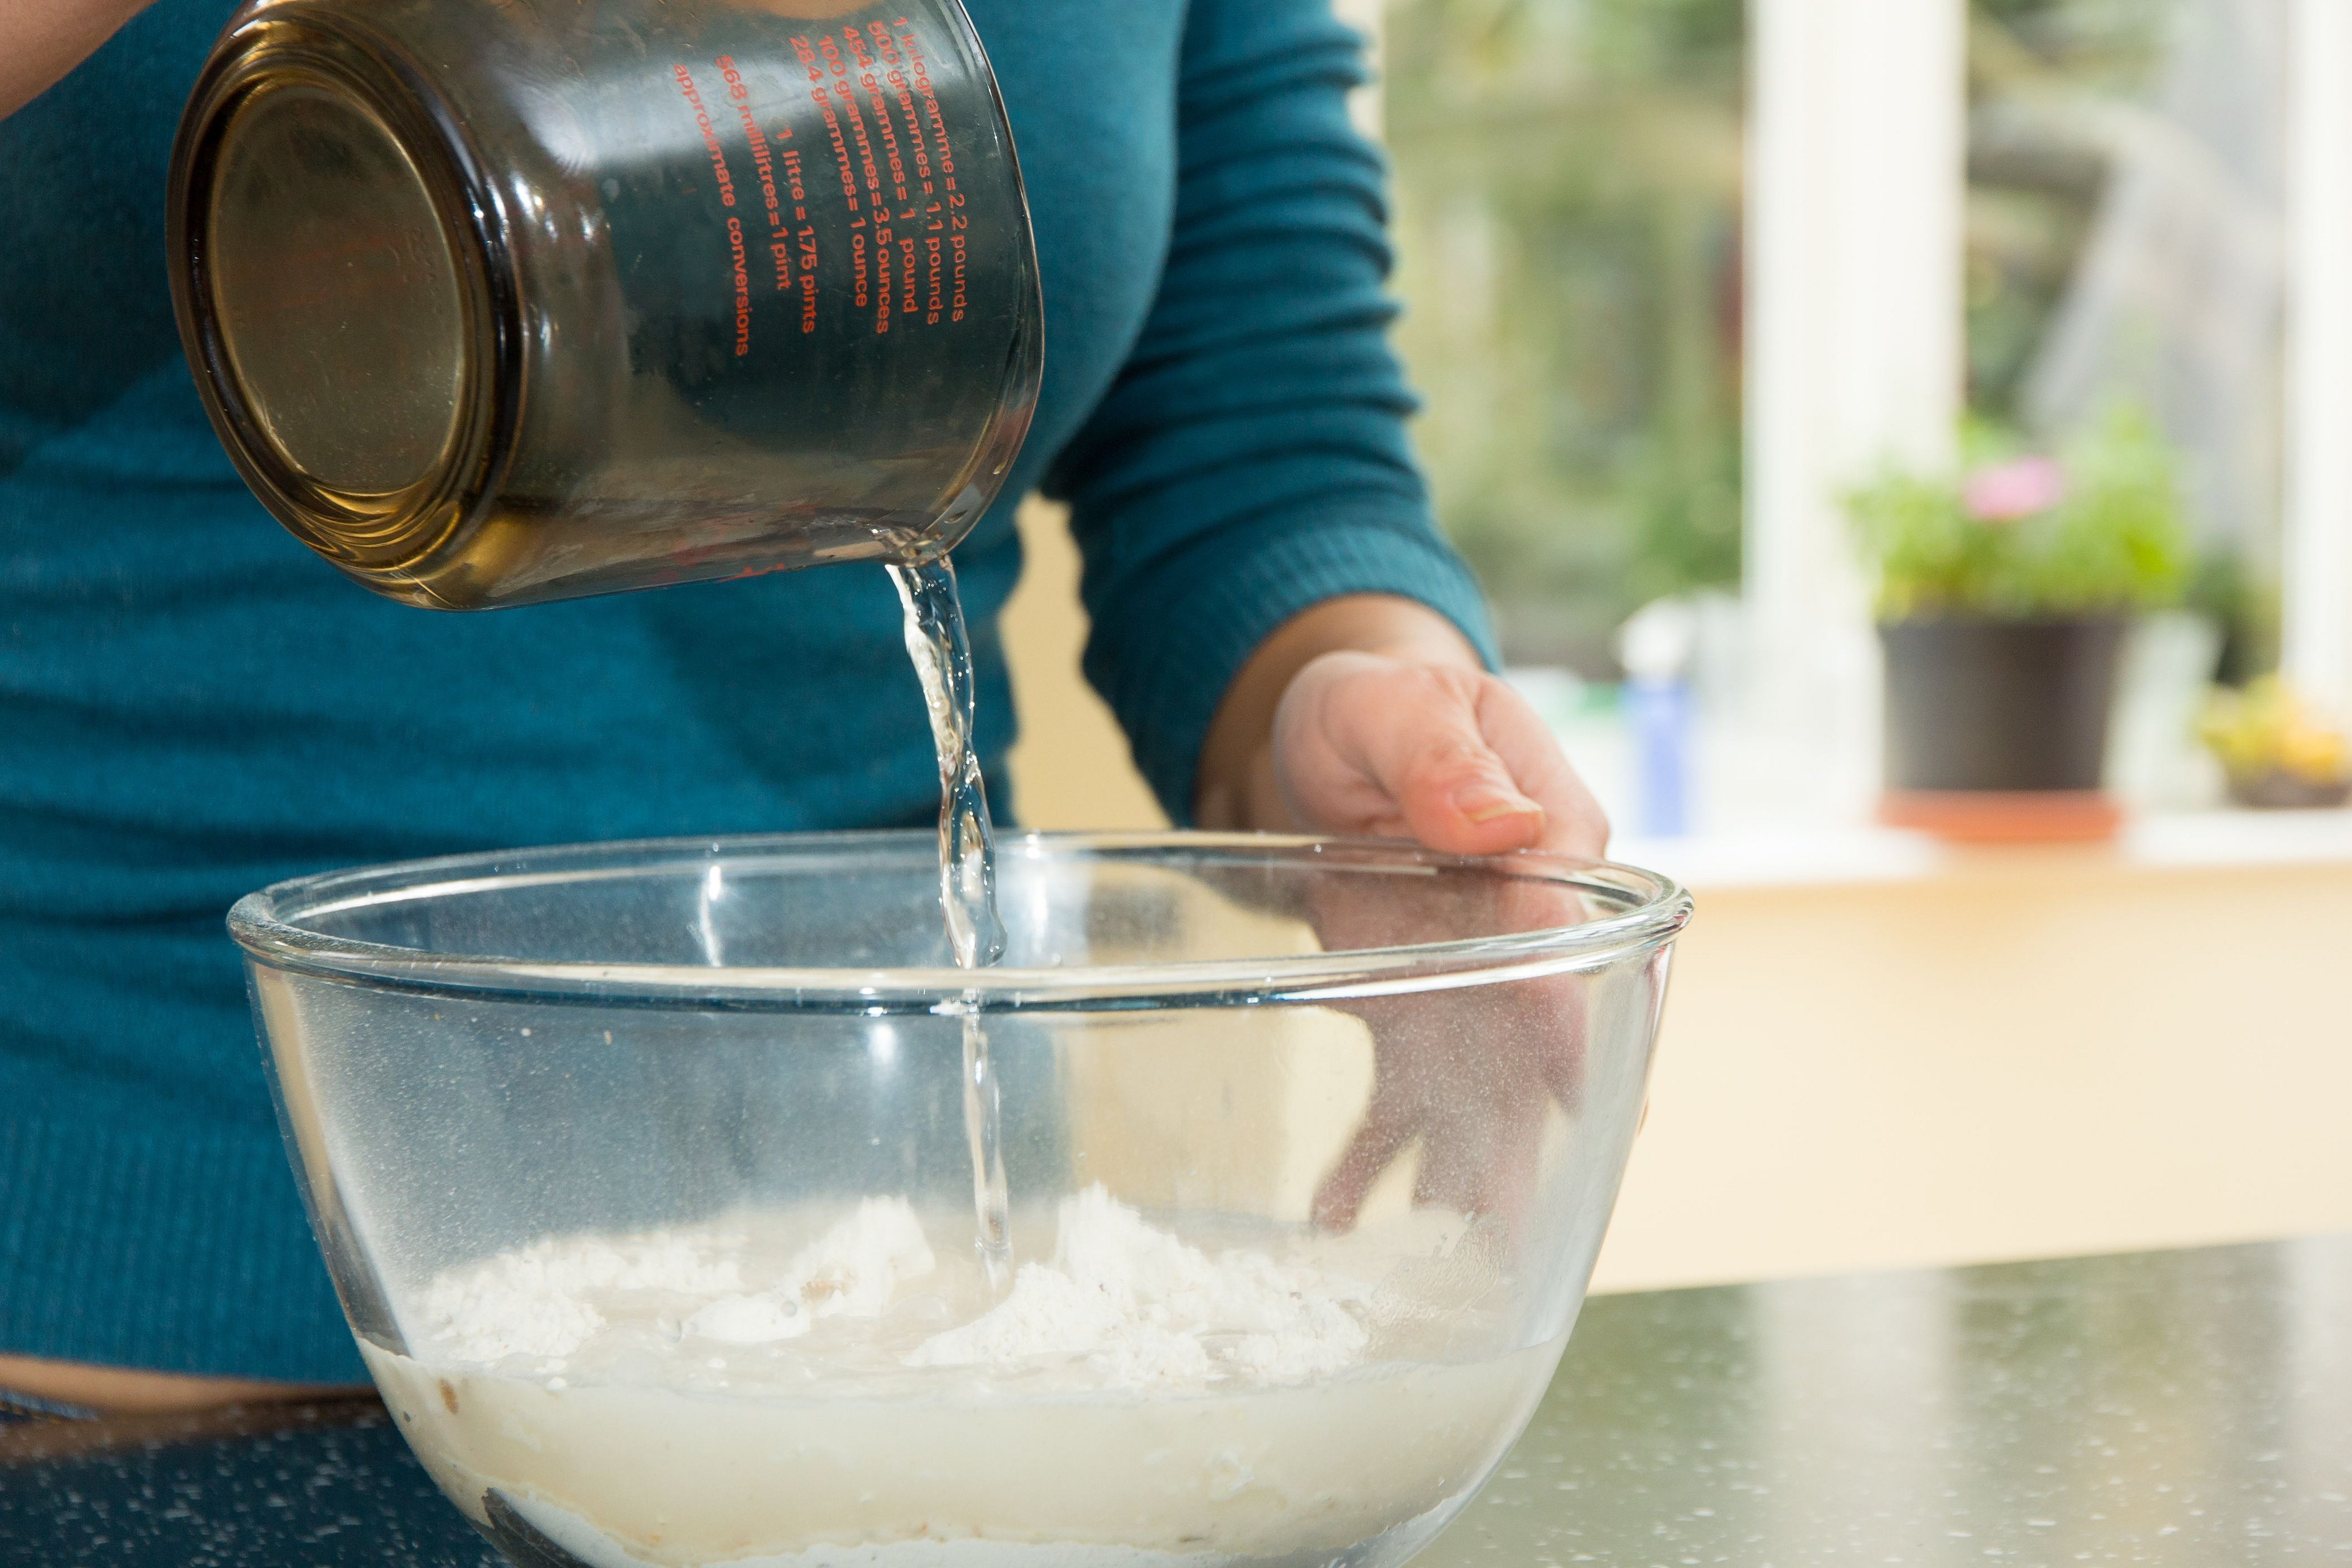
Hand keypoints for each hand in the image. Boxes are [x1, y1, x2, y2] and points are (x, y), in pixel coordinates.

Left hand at [1194, 596, 1608, 1235]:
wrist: (1315, 736)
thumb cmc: (1372, 705)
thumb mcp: (1393, 703)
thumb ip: (1441, 753)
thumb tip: (1500, 819)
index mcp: (1553, 841)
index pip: (1572, 926)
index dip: (1563, 1001)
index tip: (1559, 1073)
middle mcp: (1528, 928)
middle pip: (1545, 1038)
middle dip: (1533, 1133)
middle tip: (1518, 1223)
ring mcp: (1469, 981)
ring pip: (1485, 1088)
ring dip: (1472, 1172)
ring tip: (1454, 1256)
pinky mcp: (1406, 1011)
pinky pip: (1402, 1093)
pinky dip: (1375, 1158)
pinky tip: (1342, 1213)